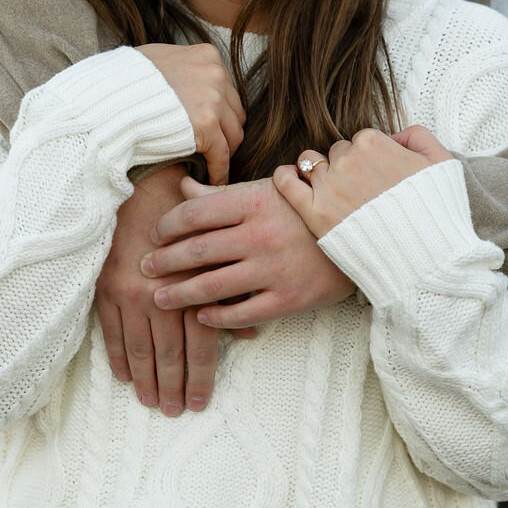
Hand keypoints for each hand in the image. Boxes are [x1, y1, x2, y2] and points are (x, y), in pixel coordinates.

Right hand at [96, 164, 252, 414]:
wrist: (143, 188)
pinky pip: (110, 331)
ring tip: (150, 402)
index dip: (201, 376)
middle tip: (174, 412)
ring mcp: (130, 293)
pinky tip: (124, 376)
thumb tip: (252, 334)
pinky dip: (117, 356)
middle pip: (169, 352)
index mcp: (192, 284)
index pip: (199, 342)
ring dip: (145, 380)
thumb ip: (233, 293)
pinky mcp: (106, 288)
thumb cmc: (190, 221)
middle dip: (172, 386)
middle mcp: (160, 292)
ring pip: (139, 348)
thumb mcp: (220, 250)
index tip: (200, 403)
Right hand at [137, 43, 245, 183]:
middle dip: (224, 130)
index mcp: (206, 55)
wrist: (108, 100)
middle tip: (213, 148)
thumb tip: (184, 78)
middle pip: (234, 111)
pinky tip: (212, 180)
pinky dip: (219, 170)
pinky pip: (222, 155)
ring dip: (224, 151)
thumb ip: (180, 68)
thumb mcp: (157, 60)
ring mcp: (213, 98)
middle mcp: (215, 73)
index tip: (210, 126)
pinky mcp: (207, 125)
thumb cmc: (124, 82)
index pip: (226, 88)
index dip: (219, 111)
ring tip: (212, 165)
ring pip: (233, 134)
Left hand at [142, 176, 354, 328]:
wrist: (363, 234)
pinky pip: (242, 314)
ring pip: (212, 286)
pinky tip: (200, 317)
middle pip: (197, 250)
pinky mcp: (288, 299)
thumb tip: (181, 188)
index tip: (154, 234)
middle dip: (164, 261)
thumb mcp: (268, 190)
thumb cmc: (308, 208)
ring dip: (179, 294)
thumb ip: (223, 194)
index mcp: (254, 202)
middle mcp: (260, 235)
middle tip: (144, 267)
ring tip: (159, 298)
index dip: (168, 224)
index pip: (196, 213)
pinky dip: (216, 318)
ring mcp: (274, 269)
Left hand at [273, 125, 451, 237]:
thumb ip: (417, 136)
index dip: (369, 159)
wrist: (426, 259)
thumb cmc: (437, 214)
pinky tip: (287, 178)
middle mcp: (347, 160)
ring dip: (318, 173)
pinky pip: (286, 183)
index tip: (376, 178)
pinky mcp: (314, 214)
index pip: (361, 141)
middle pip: (337, 153)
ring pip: (310, 164)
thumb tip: (394, 135)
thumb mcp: (442, 163)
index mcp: (374, 143)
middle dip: (346, 167)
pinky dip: (284, 177)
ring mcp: (329, 187)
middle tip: (360, 192)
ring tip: (330, 191)